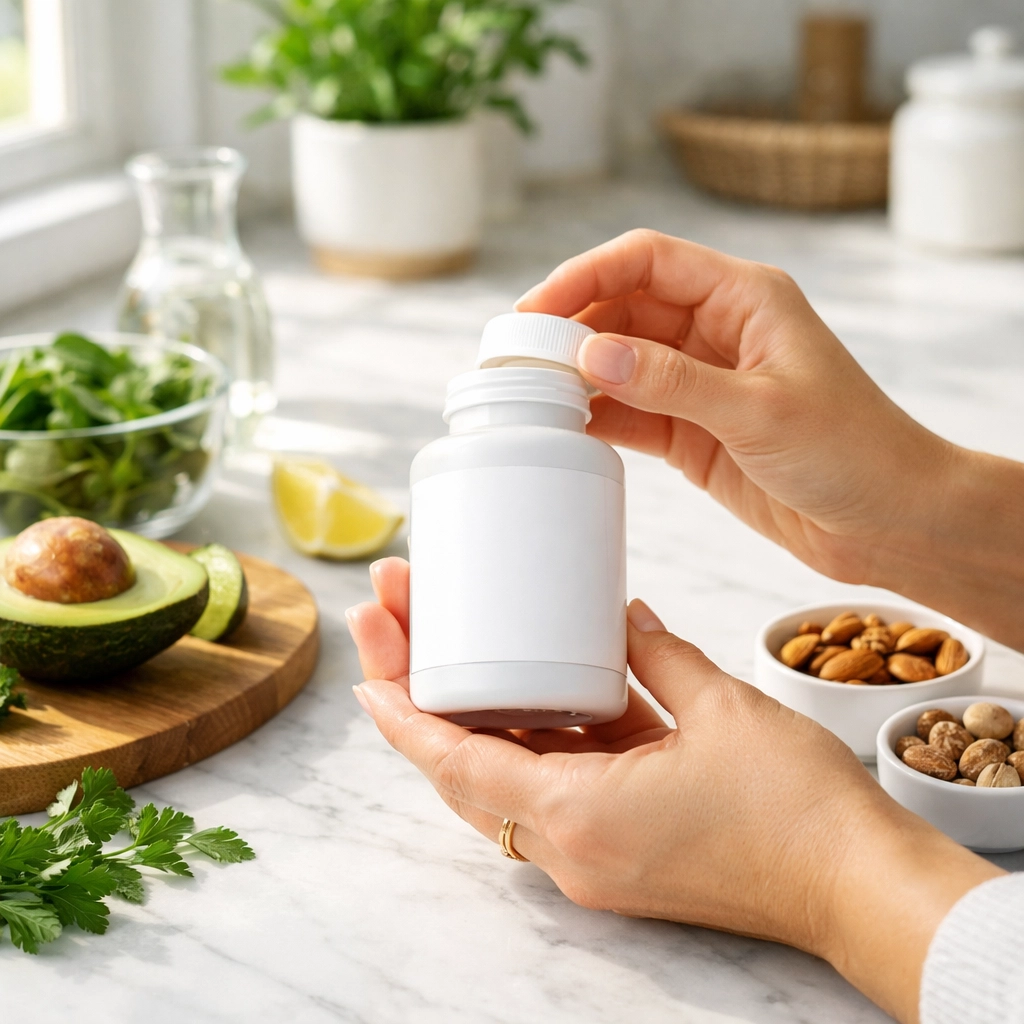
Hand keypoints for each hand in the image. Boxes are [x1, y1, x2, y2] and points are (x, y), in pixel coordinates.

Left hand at [346, 557, 1000, 1023]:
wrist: (858, 886)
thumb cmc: (796, 809)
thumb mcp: (720, 707)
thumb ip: (655, 654)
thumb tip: (620, 617)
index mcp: (579, 817)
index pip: (456, 763)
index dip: (403, 712)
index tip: (367, 663)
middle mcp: (569, 848)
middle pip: (463, 769)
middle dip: (423, 693)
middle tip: (399, 617)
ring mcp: (591, 854)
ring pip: (501, 779)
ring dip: (472, 713)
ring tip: (447, 638)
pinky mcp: (617, 848)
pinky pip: (551, 789)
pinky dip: (527, 738)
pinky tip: (522, 682)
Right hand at [515, 229, 1023, 651]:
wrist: (890, 522)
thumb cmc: (853, 452)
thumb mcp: (759, 410)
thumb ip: (672, 381)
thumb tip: (590, 356)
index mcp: (744, 297)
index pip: (646, 261)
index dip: (583, 277)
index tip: (533, 311)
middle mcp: (717, 331)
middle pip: (623, 307)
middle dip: (569, 327)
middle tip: (517, 360)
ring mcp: (702, 382)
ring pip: (620, 361)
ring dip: (576, 375)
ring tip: (528, 396)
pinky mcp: (693, 431)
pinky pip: (631, 412)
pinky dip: (597, 417)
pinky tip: (565, 427)